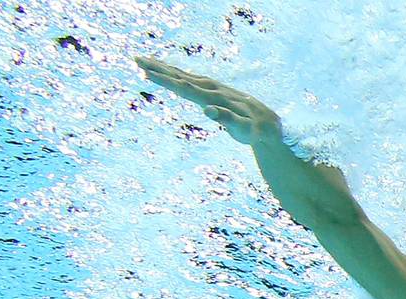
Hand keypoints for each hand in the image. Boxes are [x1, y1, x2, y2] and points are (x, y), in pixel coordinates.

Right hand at [134, 56, 281, 146]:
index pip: (187, 88)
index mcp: (215, 99)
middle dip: (159, 69)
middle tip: (137, 61)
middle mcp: (212, 89)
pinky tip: (166, 70)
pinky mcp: (212, 89)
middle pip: (181, 77)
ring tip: (144, 61)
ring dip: (163, 68)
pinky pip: (190, 78)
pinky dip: (175, 73)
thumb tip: (209, 110)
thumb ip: (227, 120)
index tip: (150, 74)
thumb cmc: (254, 130)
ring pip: (184, 75)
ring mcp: (212, 88)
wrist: (267, 122)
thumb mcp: (243, 130)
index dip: (168, 81)